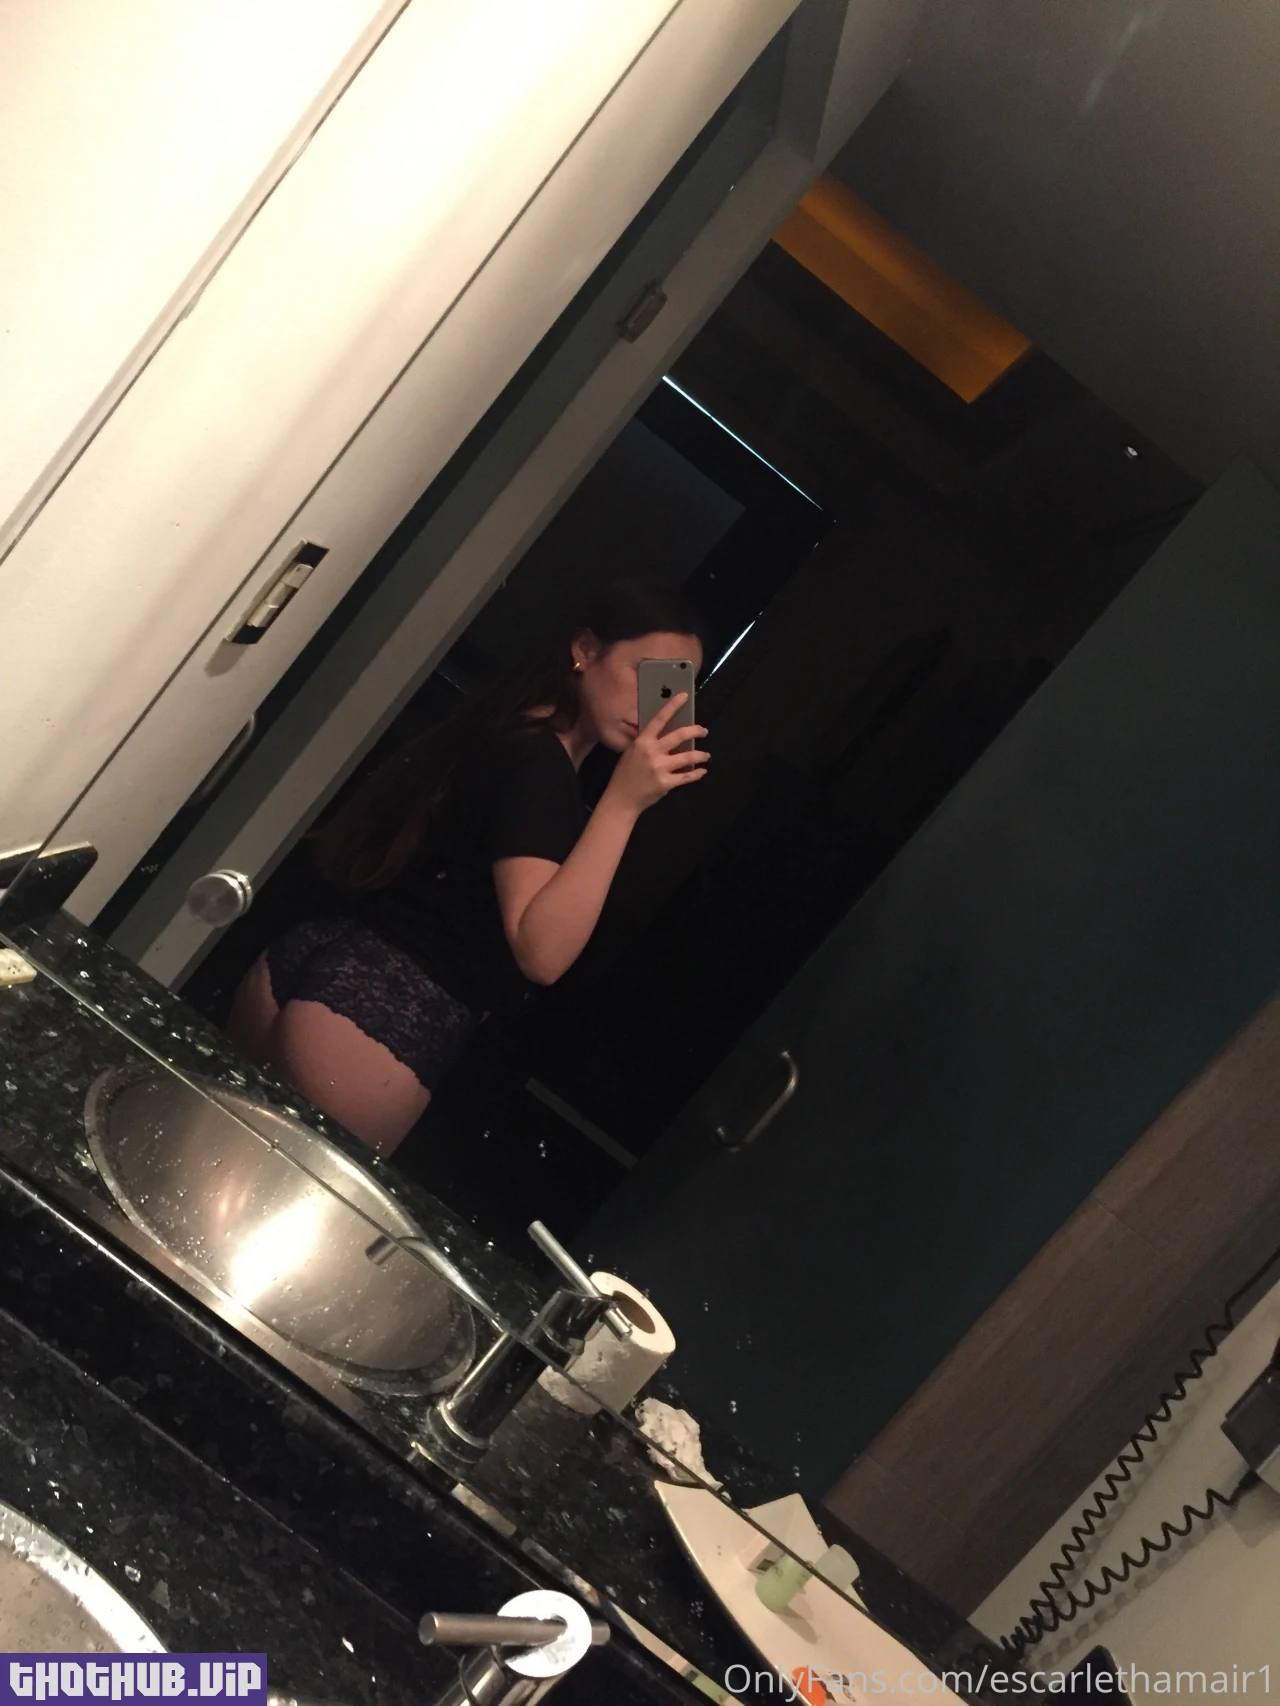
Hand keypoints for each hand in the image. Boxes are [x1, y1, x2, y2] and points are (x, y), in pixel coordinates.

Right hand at [605, 693, 708, 815]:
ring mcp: (660, 768)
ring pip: (688, 757)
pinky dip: (697, 774)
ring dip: (700, 755)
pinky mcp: (666, 783)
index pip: (659, 719)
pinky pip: (687, 777)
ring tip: (706, 755)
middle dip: (696, 731)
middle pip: (680, 736)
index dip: (672, 706)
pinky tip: (702, 771)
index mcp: (642, 741)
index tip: (684, 696)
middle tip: (704, 731)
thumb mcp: (631, 752)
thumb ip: (646, 742)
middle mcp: (652, 752)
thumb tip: (664, 732)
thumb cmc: (625, 773)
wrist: (621, 798)